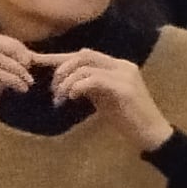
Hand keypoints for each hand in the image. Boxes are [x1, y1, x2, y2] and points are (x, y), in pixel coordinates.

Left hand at [40, 48, 171, 154]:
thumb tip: (65, 80)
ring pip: (85, 67)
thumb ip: (89, 85)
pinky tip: (72, 99)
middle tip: (53, 92)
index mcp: (117, 65)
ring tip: (60, 100)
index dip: (58, 58)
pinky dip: (77, 87)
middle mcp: (122, 65)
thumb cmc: (127, 118)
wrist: (151, 133)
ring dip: (66, 83)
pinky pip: (93, 80)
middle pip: (82, 55)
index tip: (36, 63)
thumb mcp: (104, 97)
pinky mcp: (124, 88)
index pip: (83, 54)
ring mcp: (125, 75)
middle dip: (61, 71)